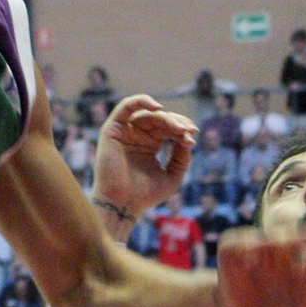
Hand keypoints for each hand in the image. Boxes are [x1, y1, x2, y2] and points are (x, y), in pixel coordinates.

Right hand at [93, 95, 196, 225]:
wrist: (123, 204)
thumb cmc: (145, 195)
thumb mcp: (173, 177)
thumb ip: (181, 158)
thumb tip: (187, 139)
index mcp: (149, 145)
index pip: (168, 128)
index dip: (182, 129)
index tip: (193, 138)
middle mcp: (136, 136)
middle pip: (159, 119)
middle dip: (177, 122)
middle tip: (189, 131)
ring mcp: (124, 132)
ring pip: (147, 114)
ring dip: (165, 118)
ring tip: (178, 128)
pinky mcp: (112, 129)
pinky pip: (125, 107)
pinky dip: (140, 101)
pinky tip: (158, 107)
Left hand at [217, 230, 305, 306]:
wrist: (231, 299)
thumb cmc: (232, 269)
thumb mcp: (229, 249)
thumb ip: (240, 242)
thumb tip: (256, 252)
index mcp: (282, 246)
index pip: (297, 236)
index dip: (290, 240)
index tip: (275, 248)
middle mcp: (297, 264)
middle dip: (305, 264)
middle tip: (295, 272)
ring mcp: (304, 286)